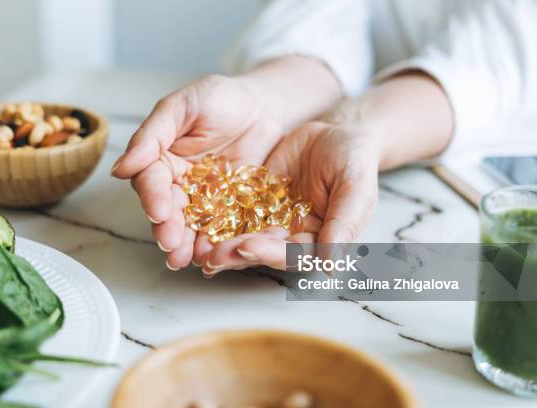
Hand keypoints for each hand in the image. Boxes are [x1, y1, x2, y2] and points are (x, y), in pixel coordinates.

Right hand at [111, 75, 285, 268]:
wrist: (264, 107)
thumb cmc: (221, 98)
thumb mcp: (183, 106)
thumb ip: (153, 134)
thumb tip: (120, 168)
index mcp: (161, 158)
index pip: (151, 181)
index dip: (153, 197)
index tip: (158, 211)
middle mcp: (179, 183)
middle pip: (169, 210)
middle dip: (167, 228)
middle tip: (170, 244)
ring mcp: (205, 198)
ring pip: (192, 225)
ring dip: (187, 244)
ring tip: (187, 259)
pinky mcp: (230, 208)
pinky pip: (222, 228)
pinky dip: (217, 242)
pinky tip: (214, 256)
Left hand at [199, 120, 380, 274]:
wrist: (334, 132)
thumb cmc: (353, 159)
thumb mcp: (355, 187)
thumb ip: (344, 224)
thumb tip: (332, 265)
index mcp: (318, 240)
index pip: (294, 255)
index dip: (271, 253)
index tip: (248, 247)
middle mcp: (291, 236)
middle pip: (263, 250)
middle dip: (238, 253)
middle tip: (213, 256)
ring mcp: (271, 219)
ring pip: (244, 236)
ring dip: (222, 244)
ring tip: (199, 249)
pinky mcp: (253, 201)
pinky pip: (233, 212)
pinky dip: (216, 220)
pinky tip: (197, 224)